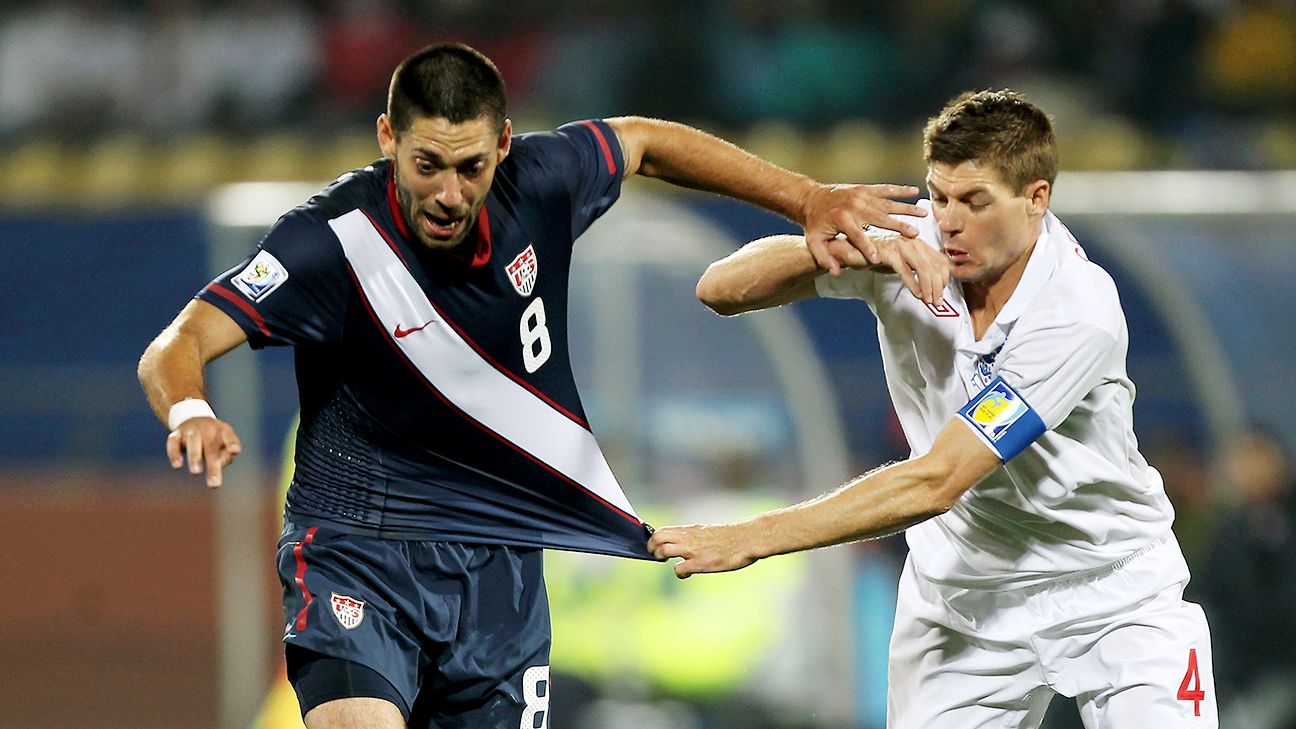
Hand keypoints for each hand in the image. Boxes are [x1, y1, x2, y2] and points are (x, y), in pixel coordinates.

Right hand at [166, 417, 241, 487]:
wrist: (193, 418)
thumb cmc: (213, 438)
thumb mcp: (223, 444)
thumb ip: (225, 457)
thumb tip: (220, 465)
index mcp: (222, 430)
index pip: (229, 436)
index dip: (232, 443)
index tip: (234, 451)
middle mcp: (207, 428)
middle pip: (211, 446)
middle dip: (213, 466)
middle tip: (214, 484)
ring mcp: (191, 430)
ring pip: (193, 441)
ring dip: (194, 456)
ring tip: (196, 472)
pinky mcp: (176, 434)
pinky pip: (173, 442)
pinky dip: (174, 453)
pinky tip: (178, 465)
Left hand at [647, 522, 759, 578]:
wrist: (748, 538)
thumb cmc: (733, 537)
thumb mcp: (709, 531)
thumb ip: (695, 536)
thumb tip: (685, 542)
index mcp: (691, 530)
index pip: (663, 530)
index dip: (654, 539)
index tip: (656, 546)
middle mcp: (689, 538)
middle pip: (658, 537)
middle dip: (652, 547)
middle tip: (657, 555)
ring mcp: (693, 550)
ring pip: (663, 550)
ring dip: (661, 557)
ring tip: (668, 562)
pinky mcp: (700, 563)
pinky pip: (679, 569)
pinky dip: (679, 573)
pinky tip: (687, 573)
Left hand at [803, 183, 926, 275]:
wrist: (811, 198)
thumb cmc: (814, 224)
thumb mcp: (814, 242)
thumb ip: (824, 258)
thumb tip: (837, 272)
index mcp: (841, 220)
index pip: (857, 236)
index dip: (867, 248)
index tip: (879, 260)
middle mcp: (854, 206)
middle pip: (879, 219)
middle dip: (898, 227)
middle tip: (915, 235)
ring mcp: (861, 196)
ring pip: (887, 203)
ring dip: (906, 209)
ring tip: (923, 216)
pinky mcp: (865, 189)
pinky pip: (885, 189)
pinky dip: (900, 190)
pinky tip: (915, 192)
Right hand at [865, 232, 950, 304]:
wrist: (854, 251)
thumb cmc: (877, 257)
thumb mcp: (901, 262)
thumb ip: (916, 268)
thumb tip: (931, 284)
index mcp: (917, 242)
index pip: (940, 259)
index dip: (945, 277)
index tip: (942, 292)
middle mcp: (911, 241)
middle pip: (934, 265)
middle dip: (938, 287)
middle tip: (937, 302)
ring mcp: (900, 246)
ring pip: (923, 268)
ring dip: (928, 287)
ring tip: (928, 300)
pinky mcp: (889, 253)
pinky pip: (905, 271)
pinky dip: (913, 284)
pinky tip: (917, 294)